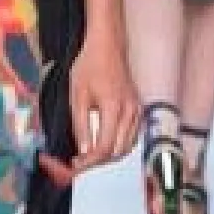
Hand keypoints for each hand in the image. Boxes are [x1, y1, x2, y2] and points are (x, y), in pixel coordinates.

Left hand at [40, 28, 140, 186]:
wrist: (108, 47)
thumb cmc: (90, 66)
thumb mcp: (77, 96)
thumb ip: (81, 126)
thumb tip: (83, 151)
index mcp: (115, 109)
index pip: (105, 148)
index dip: (89, 162)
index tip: (75, 166)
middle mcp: (131, 113)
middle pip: (118, 152)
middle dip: (97, 162)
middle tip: (78, 162)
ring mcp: (138, 112)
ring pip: (127, 148)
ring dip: (108, 155)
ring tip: (88, 154)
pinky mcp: (139, 111)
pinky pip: (131, 137)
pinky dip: (118, 146)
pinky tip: (103, 143)